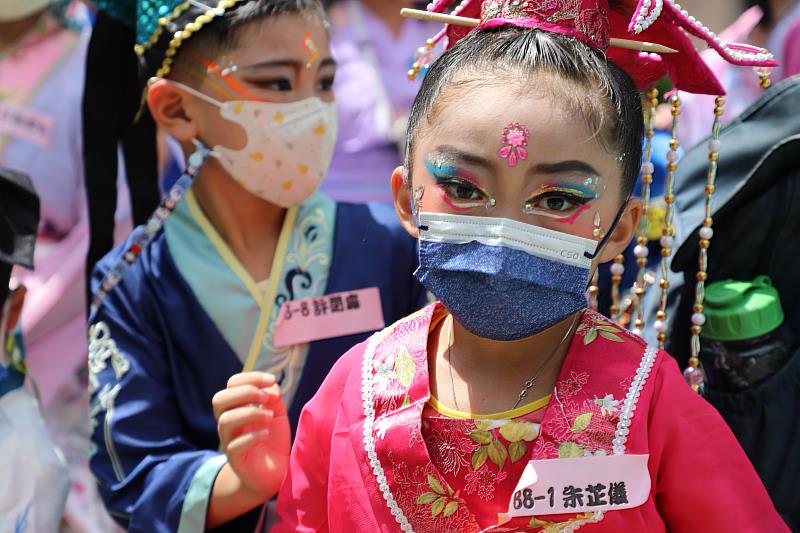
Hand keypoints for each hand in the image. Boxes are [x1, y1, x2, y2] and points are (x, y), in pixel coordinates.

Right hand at [212, 372, 290, 501]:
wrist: (274, 473)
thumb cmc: (273, 440)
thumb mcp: (278, 415)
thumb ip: (275, 399)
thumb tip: (271, 386)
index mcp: (238, 407)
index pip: (232, 384)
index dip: (249, 378)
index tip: (271, 380)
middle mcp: (229, 422)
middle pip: (219, 400)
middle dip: (244, 392)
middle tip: (265, 398)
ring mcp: (230, 441)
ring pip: (225, 421)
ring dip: (250, 413)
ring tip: (270, 417)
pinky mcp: (235, 459)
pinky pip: (233, 446)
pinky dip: (251, 436)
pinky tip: (266, 433)